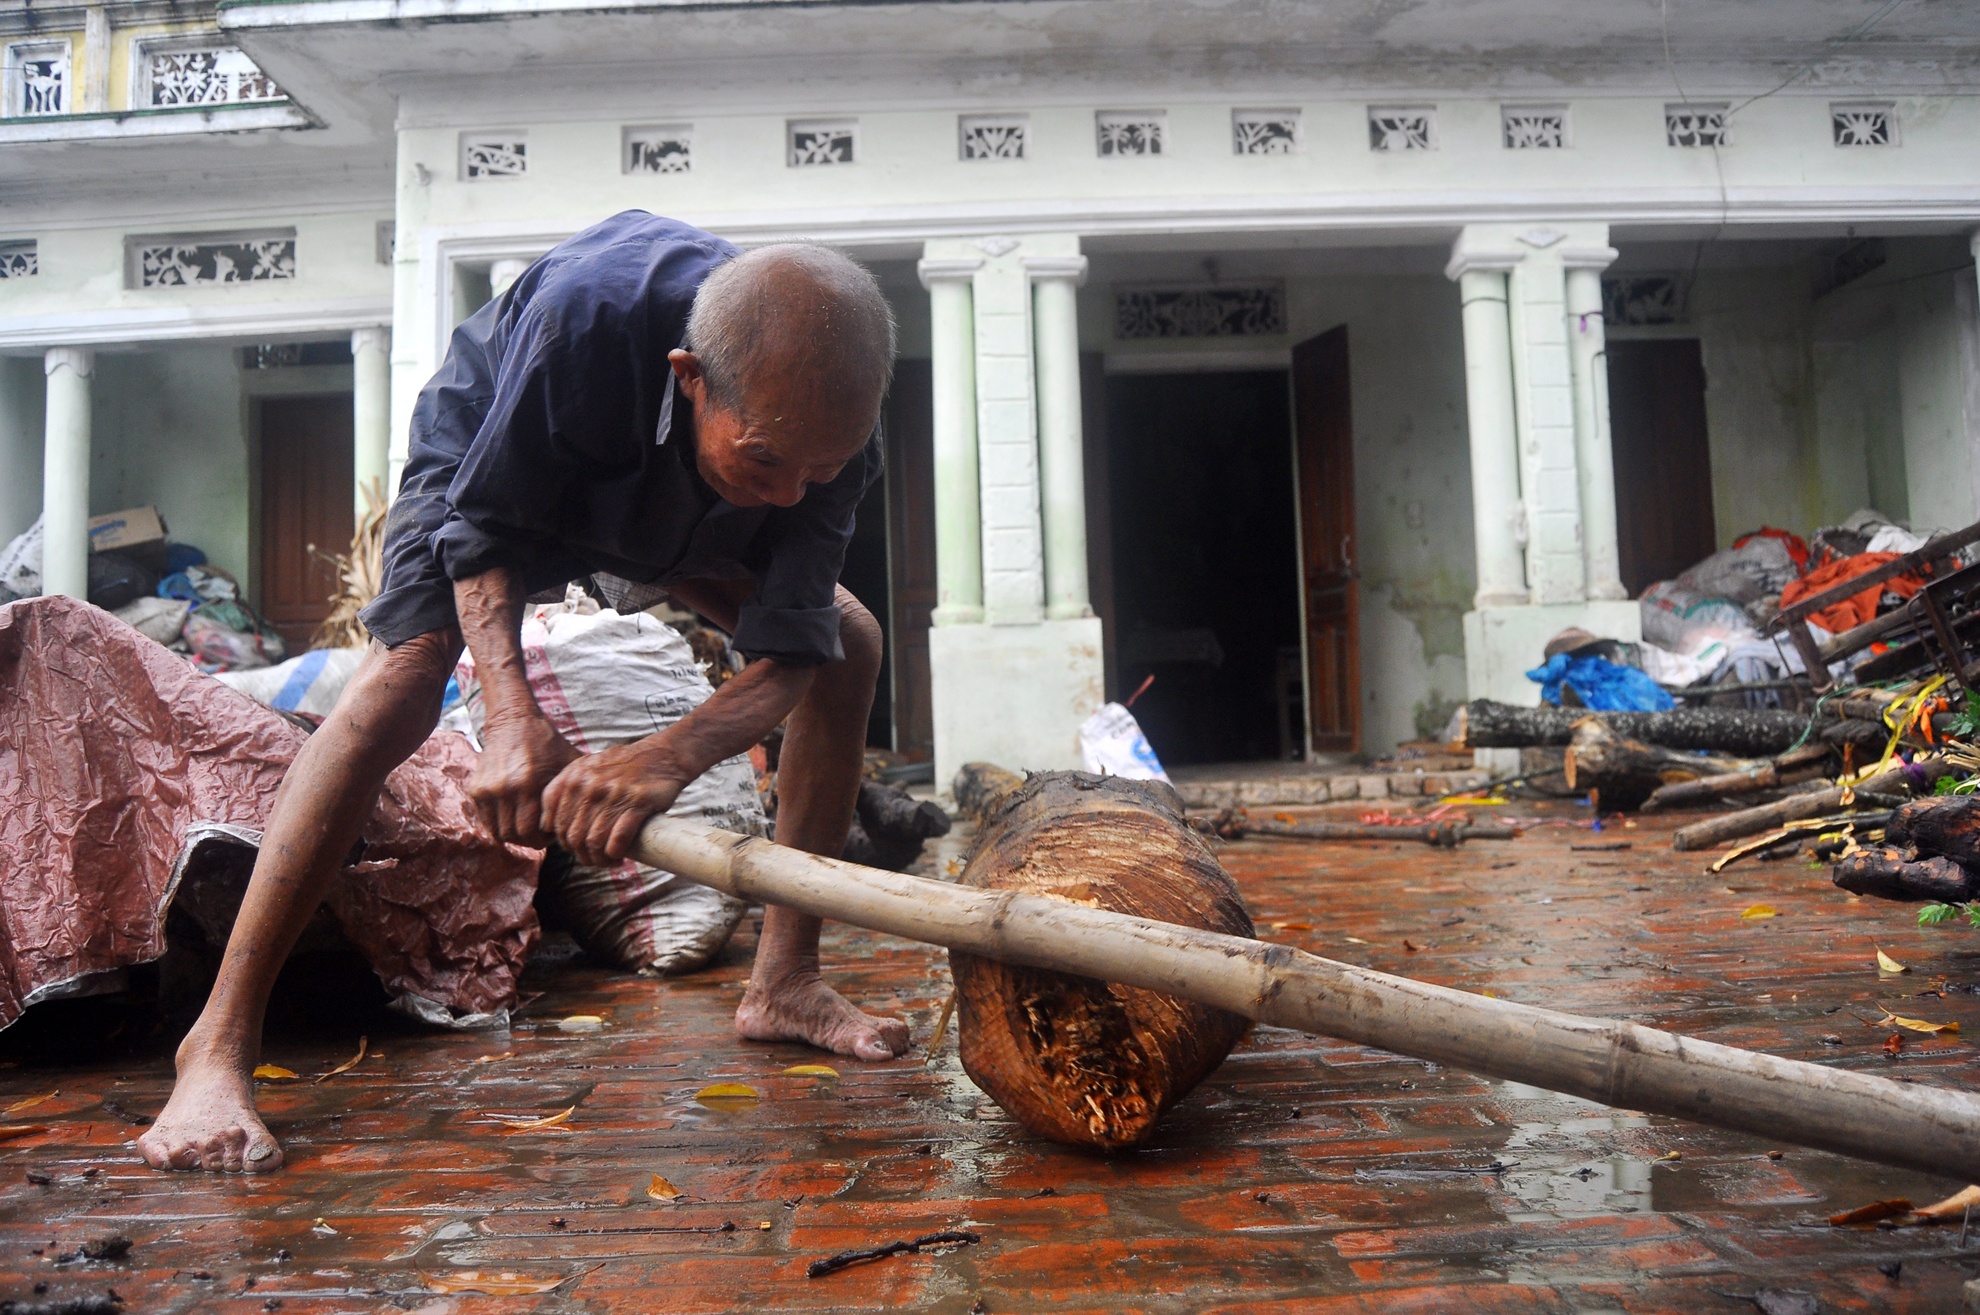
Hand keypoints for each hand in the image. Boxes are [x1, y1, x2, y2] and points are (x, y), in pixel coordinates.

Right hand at [468, 713, 580, 844]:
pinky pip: (486, 821)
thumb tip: (588, 820)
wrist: (513, 722)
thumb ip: (578, 789)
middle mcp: (506, 789)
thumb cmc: (548, 744)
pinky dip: (499, 825)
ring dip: (513, 835)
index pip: (533, 832)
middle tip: (541, 834)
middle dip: (530, 839)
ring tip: (527, 826)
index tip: (554, 831)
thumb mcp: (570, 763)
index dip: (545, 838)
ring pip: (498, 832)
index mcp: (530, 784)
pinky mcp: (475, 789)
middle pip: (515, 835)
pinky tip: (514, 817)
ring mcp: (488, 790)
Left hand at [542, 741, 690, 866]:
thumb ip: (566, 790)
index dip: (562, 841)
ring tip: (608, 861)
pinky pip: (617, 840)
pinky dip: (615, 854)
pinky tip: (619, 856)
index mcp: (573, 777)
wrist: (661, 754)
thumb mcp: (587, 767)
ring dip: (599, 859)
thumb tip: (547, 825)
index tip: (574, 847)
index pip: (553, 822)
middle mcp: (589, 785)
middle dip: (582, 855)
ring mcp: (613, 794)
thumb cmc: (623, 766)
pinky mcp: (637, 803)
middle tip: (594, 859)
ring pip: (594, 842)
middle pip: (573, 837)